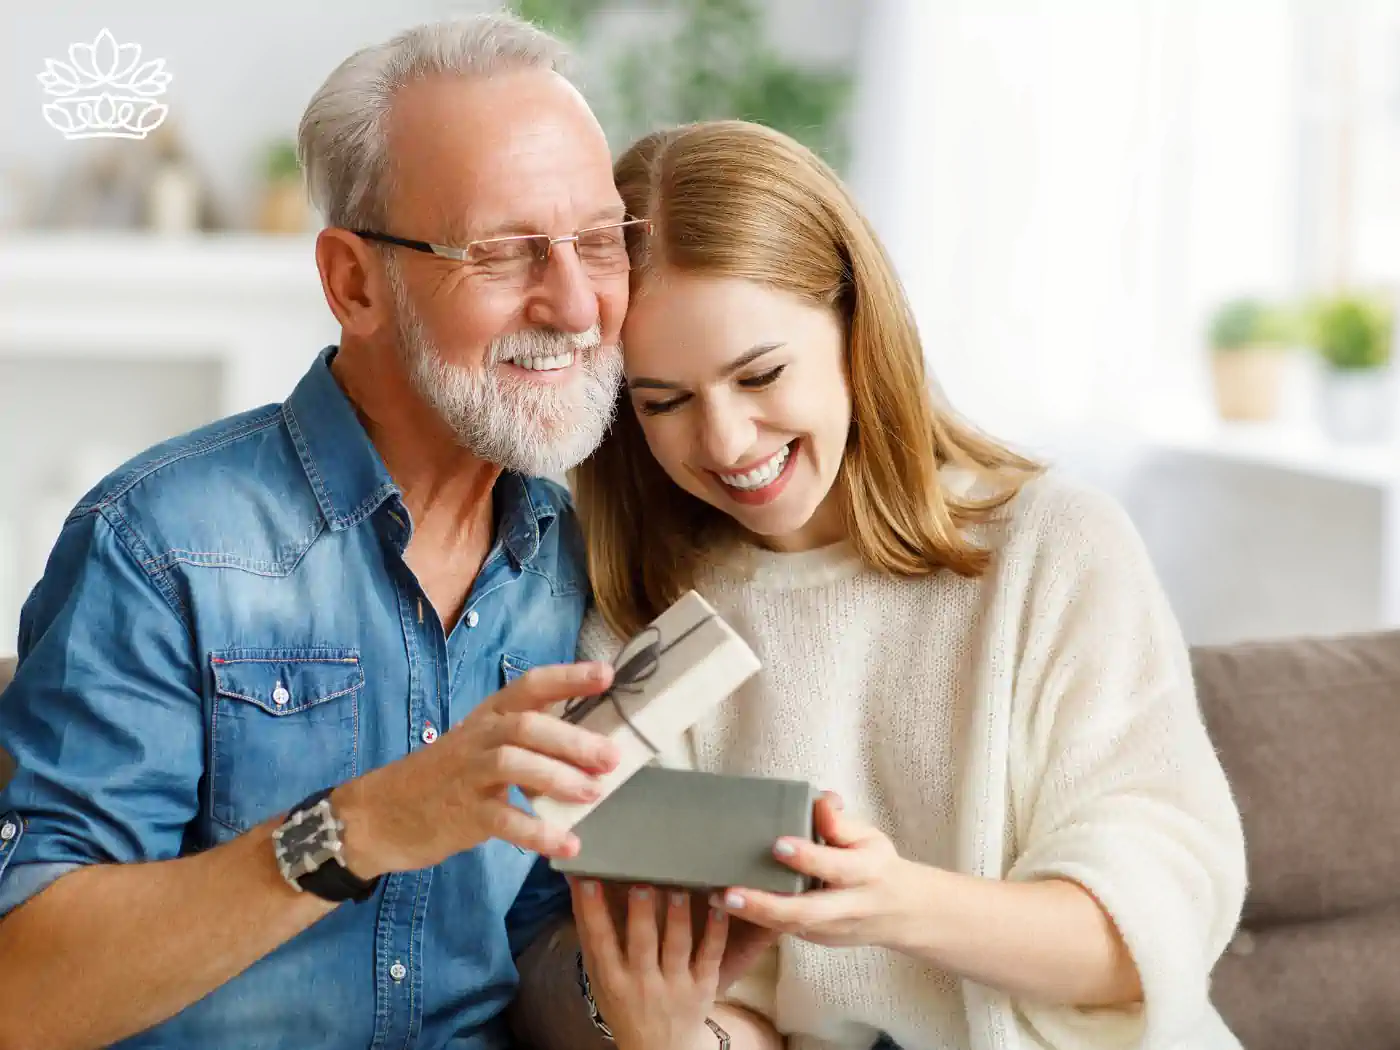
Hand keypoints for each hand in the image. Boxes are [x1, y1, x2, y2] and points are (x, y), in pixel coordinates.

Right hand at [331, 662, 620, 875]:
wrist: (379, 814)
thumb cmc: (445, 777)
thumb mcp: (482, 744)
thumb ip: (529, 740)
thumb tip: (595, 744)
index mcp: (489, 715)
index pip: (531, 685)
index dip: (569, 677)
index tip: (606, 674)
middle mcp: (479, 737)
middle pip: (527, 726)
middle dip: (573, 740)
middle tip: (612, 758)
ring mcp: (468, 775)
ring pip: (514, 764)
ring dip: (558, 777)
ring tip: (593, 794)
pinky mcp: (462, 814)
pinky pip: (504, 821)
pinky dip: (538, 833)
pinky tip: (567, 844)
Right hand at [572, 879, 729, 1049]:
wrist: (658, 1049)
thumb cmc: (624, 1003)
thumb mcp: (601, 978)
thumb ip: (591, 934)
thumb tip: (578, 883)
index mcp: (613, 979)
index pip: (601, 941)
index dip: (593, 911)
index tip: (589, 881)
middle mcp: (643, 983)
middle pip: (642, 944)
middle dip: (641, 914)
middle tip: (642, 883)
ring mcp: (676, 985)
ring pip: (677, 946)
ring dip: (678, 917)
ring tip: (679, 889)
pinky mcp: (703, 986)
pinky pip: (711, 956)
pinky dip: (716, 933)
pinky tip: (718, 909)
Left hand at [716, 792, 911, 948]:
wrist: (902, 913)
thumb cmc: (877, 865)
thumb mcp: (869, 838)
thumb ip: (840, 823)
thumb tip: (819, 801)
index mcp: (866, 873)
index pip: (836, 867)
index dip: (809, 858)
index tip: (778, 844)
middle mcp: (849, 906)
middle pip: (807, 911)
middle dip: (766, 904)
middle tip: (729, 893)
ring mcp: (833, 929)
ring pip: (792, 927)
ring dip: (753, 916)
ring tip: (718, 898)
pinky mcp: (819, 939)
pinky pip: (788, 931)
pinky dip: (758, 920)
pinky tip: (729, 906)